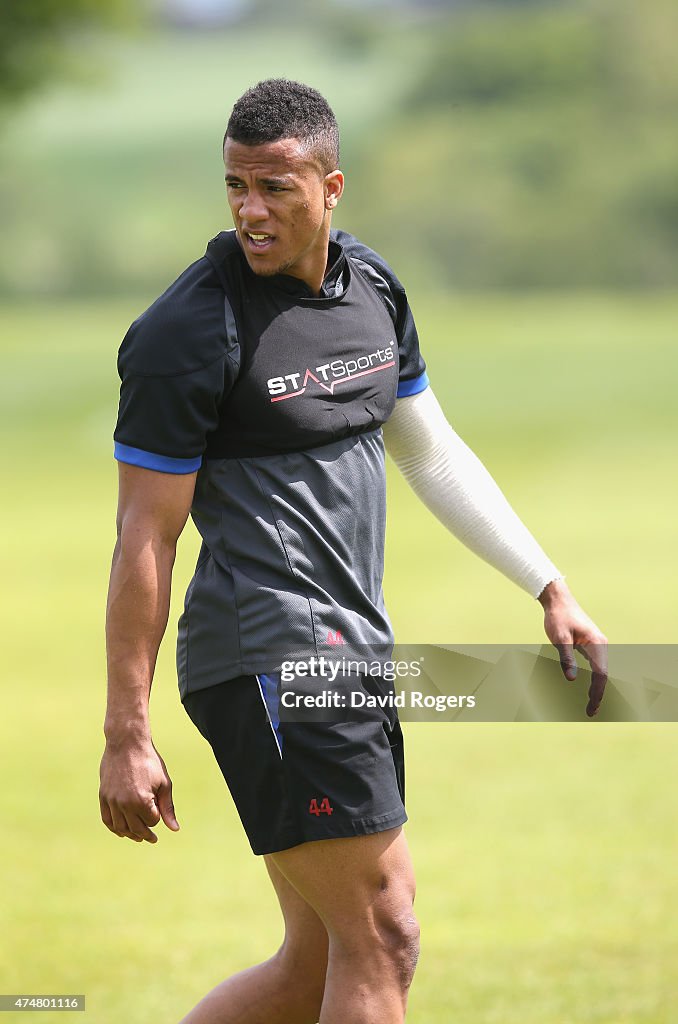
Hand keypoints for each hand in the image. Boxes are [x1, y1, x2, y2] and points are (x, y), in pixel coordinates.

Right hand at [99, 735, 179, 842]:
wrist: (126, 743)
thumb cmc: (149, 761)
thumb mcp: (164, 783)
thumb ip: (167, 808)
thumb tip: (174, 829)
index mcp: (142, 800)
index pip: (152, 821)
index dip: (157, 818)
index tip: (158, 810)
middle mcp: (124, 804)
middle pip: (136, 829)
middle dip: (145, 834)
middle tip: (151, 838)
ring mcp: (112, 801)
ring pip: (120, 828)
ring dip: (130, 834)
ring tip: (138, 836)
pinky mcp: (103, 797)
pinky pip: (107, 820)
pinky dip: (114, 828)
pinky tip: (122, 830)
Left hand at [538, 579, 607, 717]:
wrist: (558, 600)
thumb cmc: (558, 617)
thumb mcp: (559, 638)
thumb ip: (566, 658)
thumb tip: (572, 679)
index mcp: (597, 644)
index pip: (600, 674)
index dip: (597, 692)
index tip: (591, 707)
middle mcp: (601, 645)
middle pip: (602, 675)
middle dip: (597, 694)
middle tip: (590, 712)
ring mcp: (596, 646)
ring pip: (599, 672)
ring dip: (595, 688)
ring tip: (590, 705)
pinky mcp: (589, 645)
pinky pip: (594, 666)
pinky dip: (592, 679)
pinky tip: (585, 689)